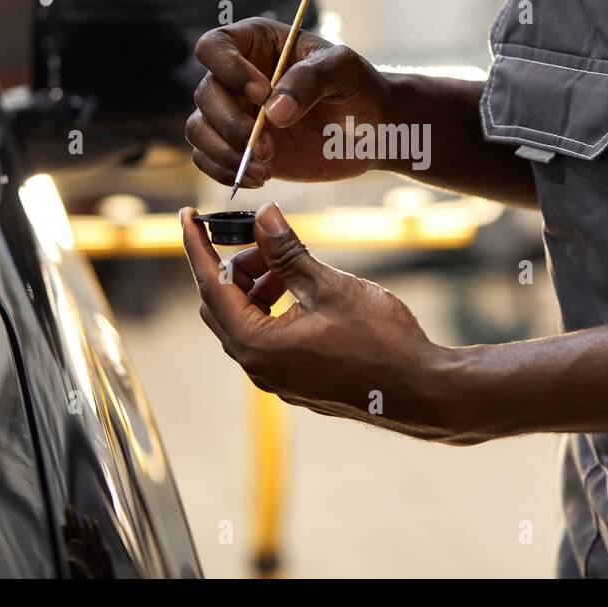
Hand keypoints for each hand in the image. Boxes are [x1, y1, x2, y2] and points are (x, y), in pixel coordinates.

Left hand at [180, 202, 477, 441]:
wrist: (420, 390)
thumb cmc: (380, 339)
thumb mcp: (329, 285)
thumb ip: (289, 252)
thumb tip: (264, 217)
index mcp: (257, 345)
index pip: (210, 286)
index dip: (197, 246)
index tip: (187, 216)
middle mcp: (259, 367)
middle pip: (223, 305)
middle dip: (237, 265)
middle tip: (262, 237)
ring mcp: (277, 378)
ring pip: (247, 321)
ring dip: (259, 286)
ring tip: (292, 263)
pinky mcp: (297, 380)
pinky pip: (268, 337)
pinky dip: (274, 307)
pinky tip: (304, 290)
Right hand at [186, 18, 390, 188]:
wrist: (372, 130)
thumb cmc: (358, 88)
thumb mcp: (343, 70)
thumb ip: (310, 80)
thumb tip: (273, 111)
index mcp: (256, 44)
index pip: (215, 46)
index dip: (229, 69)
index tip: (262, 93)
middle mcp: (237, 77)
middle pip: (205, 93)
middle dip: (231, 123)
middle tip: (267, 147)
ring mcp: (236, 114)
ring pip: (198, 129)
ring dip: (225, 152)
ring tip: (265, 168)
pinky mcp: (239, 148)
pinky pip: (208, 160)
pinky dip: (224, 172)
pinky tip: (260, 178)